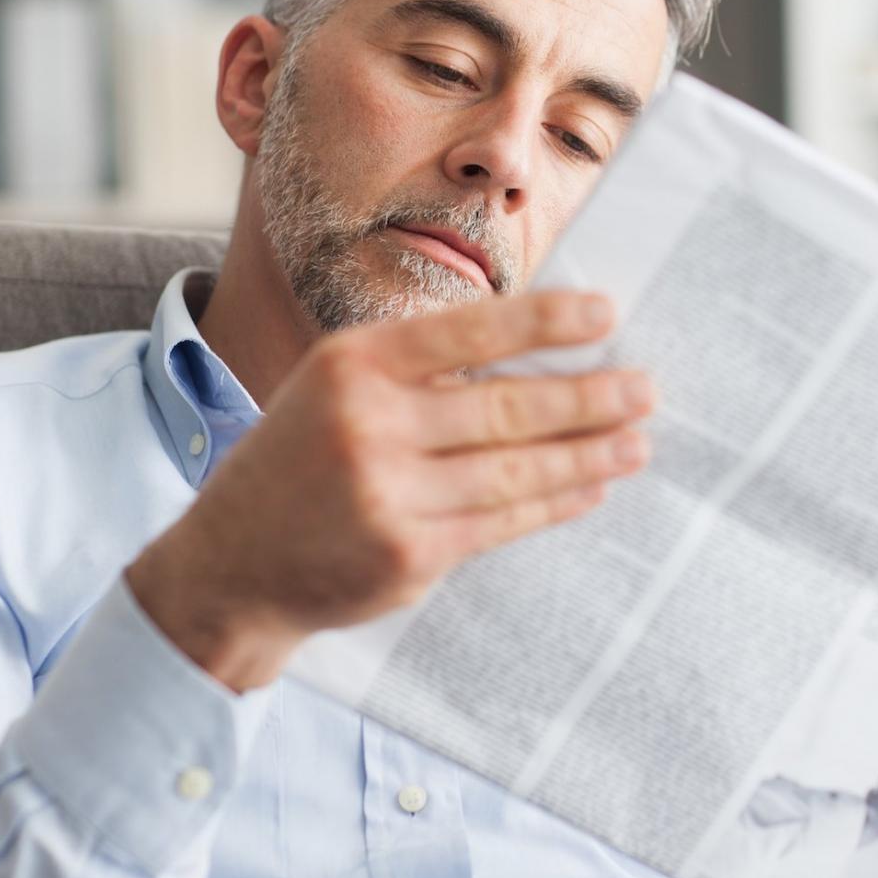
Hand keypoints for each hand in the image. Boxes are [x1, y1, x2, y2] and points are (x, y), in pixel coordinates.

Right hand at [126, 290, 652, 692]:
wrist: (230, 565)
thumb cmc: (300, 461)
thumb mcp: (336, 389)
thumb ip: (420, 371)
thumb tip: (538, 355)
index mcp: (354, 364)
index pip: (468, 330)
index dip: (545, 321)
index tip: (608, 313)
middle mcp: (369, 424)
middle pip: (505, 406)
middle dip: (589, 397)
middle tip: (647, 388)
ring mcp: (389, 494)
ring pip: (514, 469)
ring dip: (587, 455)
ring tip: (636, 441)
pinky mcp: (409, 556)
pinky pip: (502, 523)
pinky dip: (554, 502)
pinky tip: (590, 488)